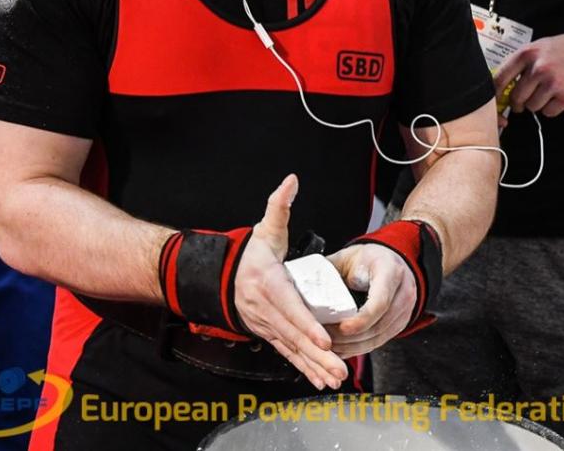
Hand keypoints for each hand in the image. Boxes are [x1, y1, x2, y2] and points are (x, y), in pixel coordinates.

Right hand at [234, 174, 347, 390]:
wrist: (224, 277)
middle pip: (294, 334)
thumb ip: (279, 206)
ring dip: (314, 366)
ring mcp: (267, 326)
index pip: (289, 307)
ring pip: (292, 349)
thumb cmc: (250, 254)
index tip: (325, 337)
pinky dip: (304, 370)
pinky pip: (288, 355)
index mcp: (267, 284)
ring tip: (336, 378)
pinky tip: (321, 381)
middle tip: (339, 366)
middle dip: (317, 354)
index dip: (307, 324)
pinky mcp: (270, 335)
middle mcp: (265, 309)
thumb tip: (291, 181)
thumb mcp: (265, 229)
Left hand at [323, 243, 416, 357]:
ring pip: (379, 337)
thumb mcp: (348, 257)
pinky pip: (380, 341)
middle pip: (379, 324)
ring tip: (331, 349)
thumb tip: (302, 280)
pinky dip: (361, 348)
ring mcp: (405, 309)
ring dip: (354, 346)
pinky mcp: (400, 323)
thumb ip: (328, 269)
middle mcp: (403, 291)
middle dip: (351, 338)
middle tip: (327, 341)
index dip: (361, 319)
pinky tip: (343, 350)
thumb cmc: (367, 258)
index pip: (379, 302)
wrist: (390, 260)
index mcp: (389, 271)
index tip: (342, 328)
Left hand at [494, 28, 563, 117]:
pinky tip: (558, 96)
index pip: (501, 78)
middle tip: (523, 101)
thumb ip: (520, 64)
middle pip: (516, 97)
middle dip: (518, 102)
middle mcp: (539, 68)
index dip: (496, 93)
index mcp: (527, 54)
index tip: (496, 99)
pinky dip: (551, 108)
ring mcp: (553, 83)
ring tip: (547, 92)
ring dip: (536, 104)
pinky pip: (548, 112)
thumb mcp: (538, 48)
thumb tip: (501, 85)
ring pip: (532, 107)